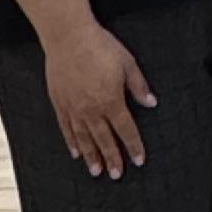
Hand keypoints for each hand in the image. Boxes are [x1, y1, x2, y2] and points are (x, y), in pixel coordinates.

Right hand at [44, 22, 152, 177]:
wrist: (68, 36)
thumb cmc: (100, 46)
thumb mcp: (127, 63)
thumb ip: (138, 86)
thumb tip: (151, 103)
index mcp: (111, 101)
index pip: (125, 129)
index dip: (133, 146)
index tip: (139, 160)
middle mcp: (92, 109)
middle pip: (104, 139)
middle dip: (112, 158)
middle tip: (116, 175)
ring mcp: (74, 108)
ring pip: (84, 138)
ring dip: (91, 156)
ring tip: (96, 171)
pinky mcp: (59, 103)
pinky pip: (66, 128)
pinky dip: (71, 142)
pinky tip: (75, 152)